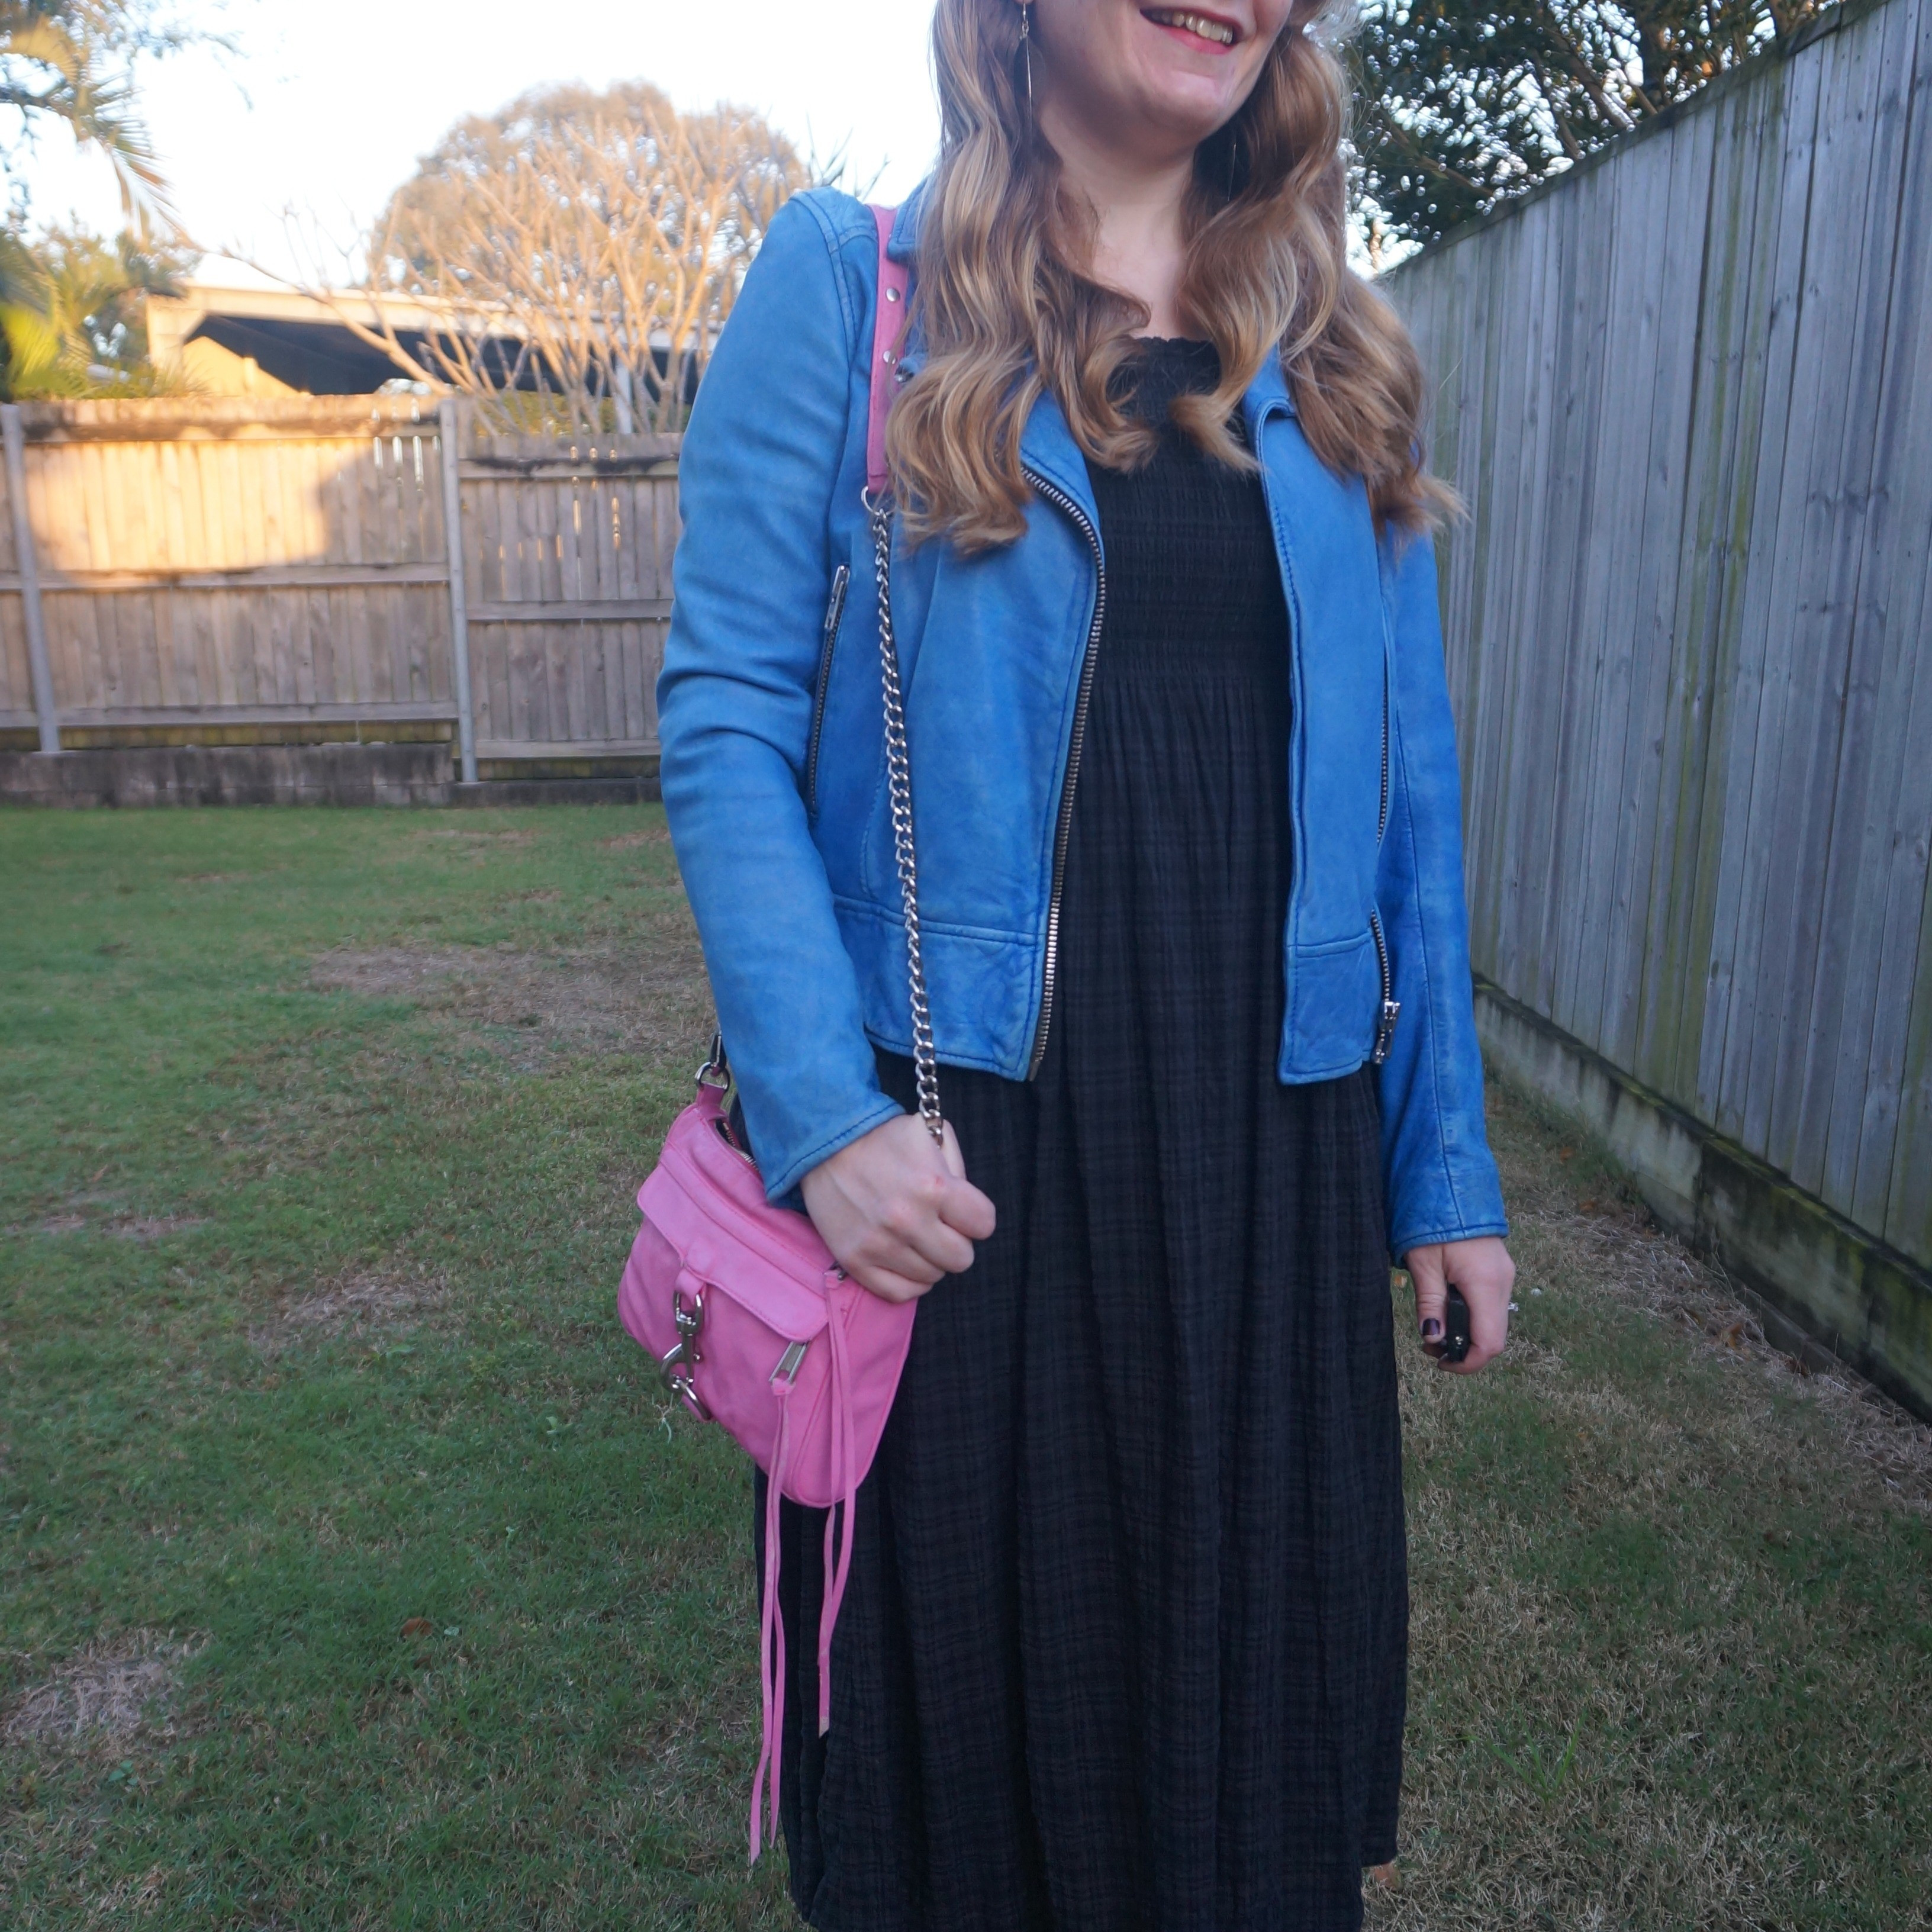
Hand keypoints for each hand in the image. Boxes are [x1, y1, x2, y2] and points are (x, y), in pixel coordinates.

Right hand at [800, 1112, 996, 1302]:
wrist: (824, 1144)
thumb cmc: (882, 1139)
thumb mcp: (929, 1133)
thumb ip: (957, 1167)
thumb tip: (966, 1207)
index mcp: (934, 1186)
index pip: (984, 1225)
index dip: (976, 1217)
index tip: (961, 1210)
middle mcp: (907, 1220)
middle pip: (961, 1259)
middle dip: (955, 1241)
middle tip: (938, 1226)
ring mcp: (879, 1245)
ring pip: (932, 1278)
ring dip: (929, 1259)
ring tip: (914, 1236)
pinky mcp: (854, 1261)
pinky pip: (900, 1293)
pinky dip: (908, 1280)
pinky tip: (904, 1258)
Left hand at [1406, 1235, 1513, 1373]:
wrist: (1452, 1185)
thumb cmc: (1433, 1222)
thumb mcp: (1423, 1264)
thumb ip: (1429, 1303)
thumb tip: (1433, 1338)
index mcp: (1486, 1283)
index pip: (1488, 1342)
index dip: (1467, 1362)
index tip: (1440, 1362)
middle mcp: (1503, 1283)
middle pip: (1494, 1335)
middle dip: (1464, 1349)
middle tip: (1430, 1346)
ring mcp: (1505, 1276)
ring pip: (1494, 1321)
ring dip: (1468, 1333)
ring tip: (1435, 1328)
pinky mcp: (1500, 1270)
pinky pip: (1492, 1305)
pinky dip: (1473, 1316)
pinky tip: (1448, 1309)